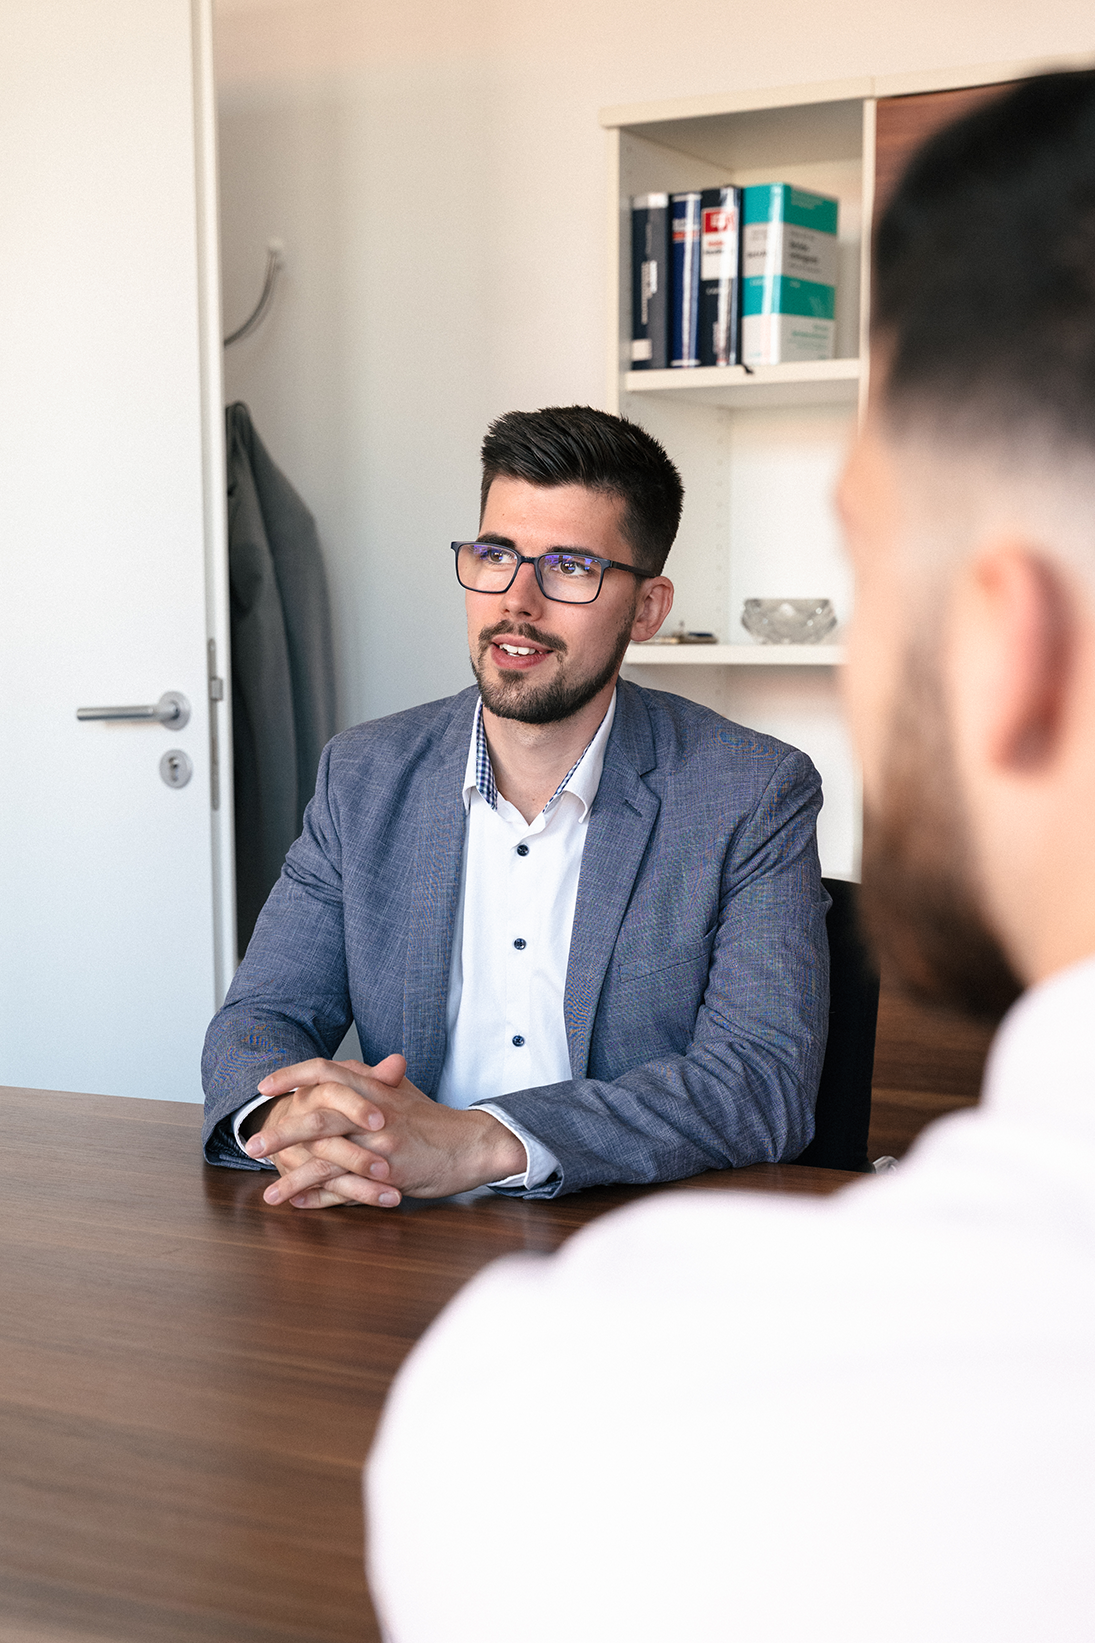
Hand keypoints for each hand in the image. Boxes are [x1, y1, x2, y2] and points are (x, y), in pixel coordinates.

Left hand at [244, 1055, 526, 1209]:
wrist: (471, 1144)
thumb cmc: (434, 1120)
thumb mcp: (401, 1092)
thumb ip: (370, 1080)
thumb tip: (341, 1068)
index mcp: (374, 1087)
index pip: (325, 1071)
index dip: (292, 1076)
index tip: (263, 1086)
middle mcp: (374, 1111)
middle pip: (317, 1116)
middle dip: (281, 1133)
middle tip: (252, 1145)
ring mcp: (380, 1143)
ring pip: (327, 1157)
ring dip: (293, 1175)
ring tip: (268, 1193)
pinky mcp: (388, 1172)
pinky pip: (346, 1187)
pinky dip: (319, 1198)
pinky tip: (299, 1206)